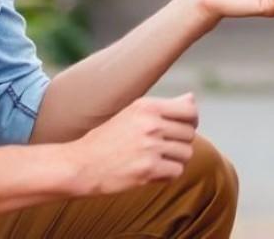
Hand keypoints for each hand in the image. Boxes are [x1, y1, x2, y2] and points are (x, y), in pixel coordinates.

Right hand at [64, 93, 199, 195]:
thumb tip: (192, 98)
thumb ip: (165, 107)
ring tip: (156, 160)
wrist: (81, 165)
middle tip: (161, 149)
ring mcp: (150, 147)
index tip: (180, 129)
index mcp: (147, 106)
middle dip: (180, 143)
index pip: (190, 111)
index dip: (191, 121)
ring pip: (186, 154)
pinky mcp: (148, 169)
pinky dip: (168, 174)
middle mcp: (151, 124)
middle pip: (190, 134)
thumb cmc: (107, 139)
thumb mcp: (133, 113)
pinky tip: (153, 172)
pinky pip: (177, 172)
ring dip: (175, 160)